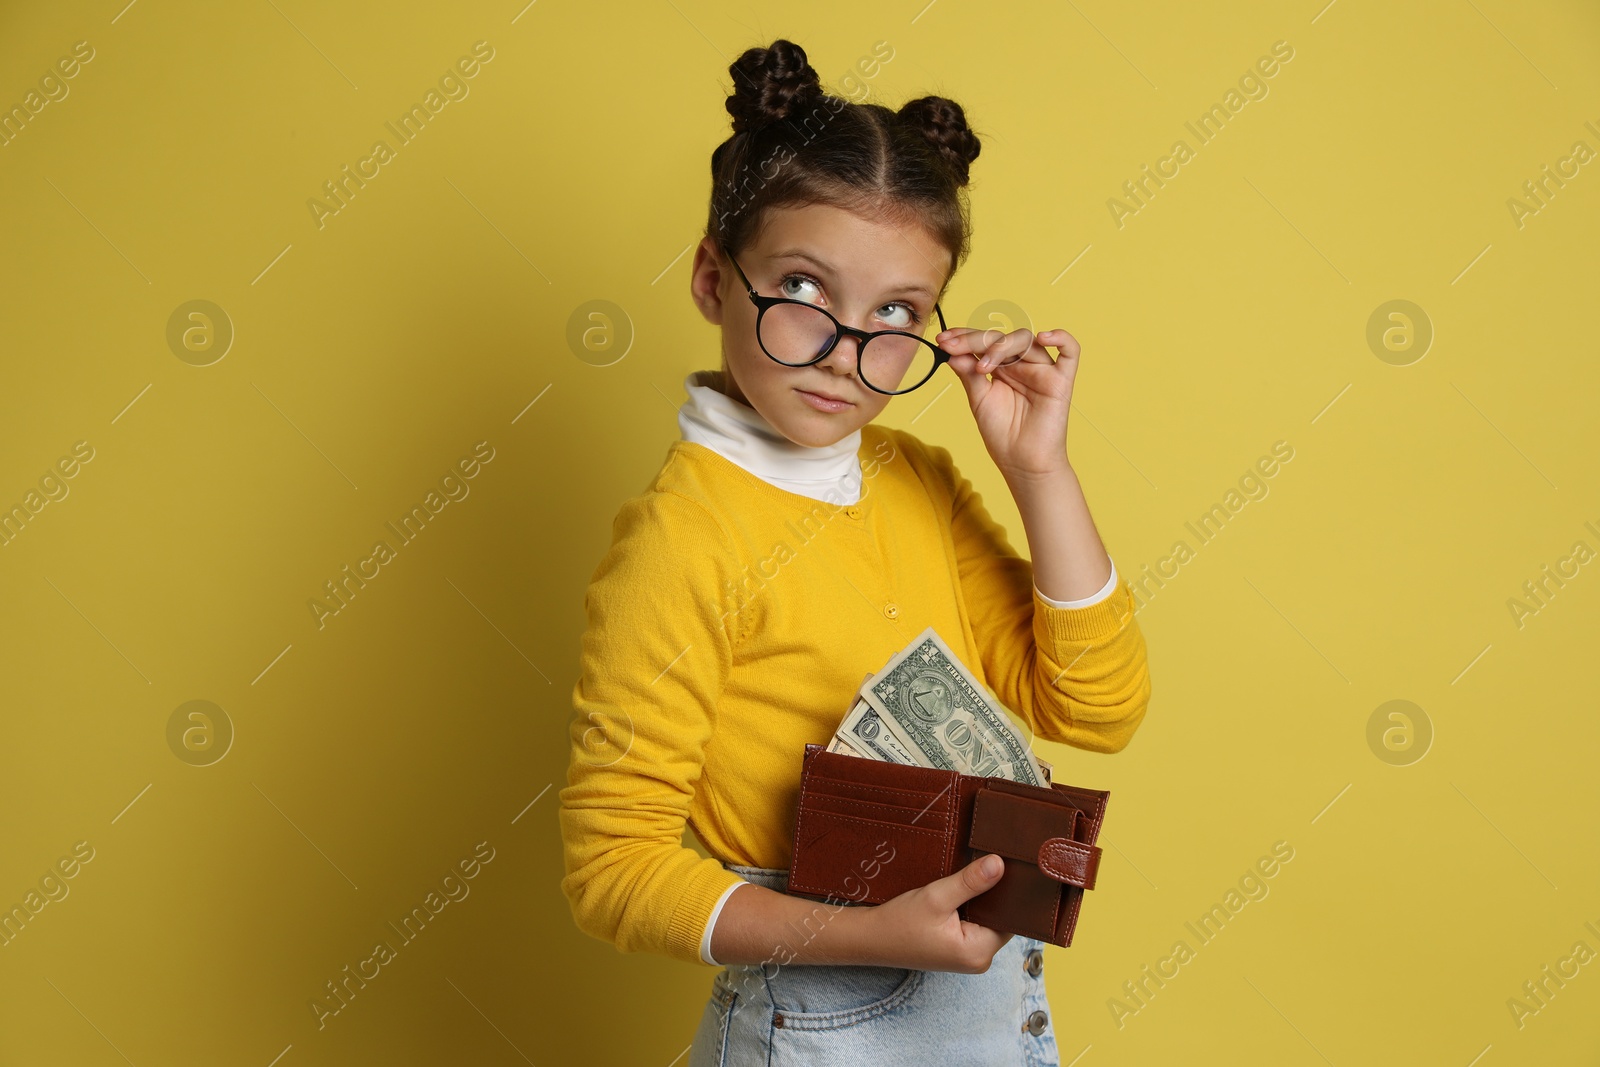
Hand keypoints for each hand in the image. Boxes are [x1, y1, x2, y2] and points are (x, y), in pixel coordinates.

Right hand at [854, 853, 1013, 972]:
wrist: (870, 938)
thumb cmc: (899, 922)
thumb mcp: (936, 897)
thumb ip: (970, 882)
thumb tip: (999, 864)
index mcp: (979, 952)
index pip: (1011, 918)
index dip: (1010, 892)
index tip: (1010, 867)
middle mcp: (978, 959)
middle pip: (1000, 919)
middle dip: (995, 894)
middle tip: (991, 862)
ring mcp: (968, 955)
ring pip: (987, 919)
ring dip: (981, 899)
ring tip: (976, 873)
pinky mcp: (957, 949)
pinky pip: (974, 924)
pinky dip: (970, 907)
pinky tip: (963, 889)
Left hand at [934, 325, 1081, 481]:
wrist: (1022, 463)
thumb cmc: (1002, 435)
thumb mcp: (979, 400)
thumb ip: (969, 374)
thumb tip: (953, 351)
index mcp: (1001, 367)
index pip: (984, 342)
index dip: (964, 337)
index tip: (942, 340)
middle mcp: (1021, 364)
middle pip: (1001, 338)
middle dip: (974, 340)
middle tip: (952, 347)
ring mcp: (1042, 370)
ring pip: (1026, 340)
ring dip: (1001, 346)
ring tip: (983, 367)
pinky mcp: (1061, 380)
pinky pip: (1070, 352)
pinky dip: (1062, 338)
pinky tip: (1044, 337)